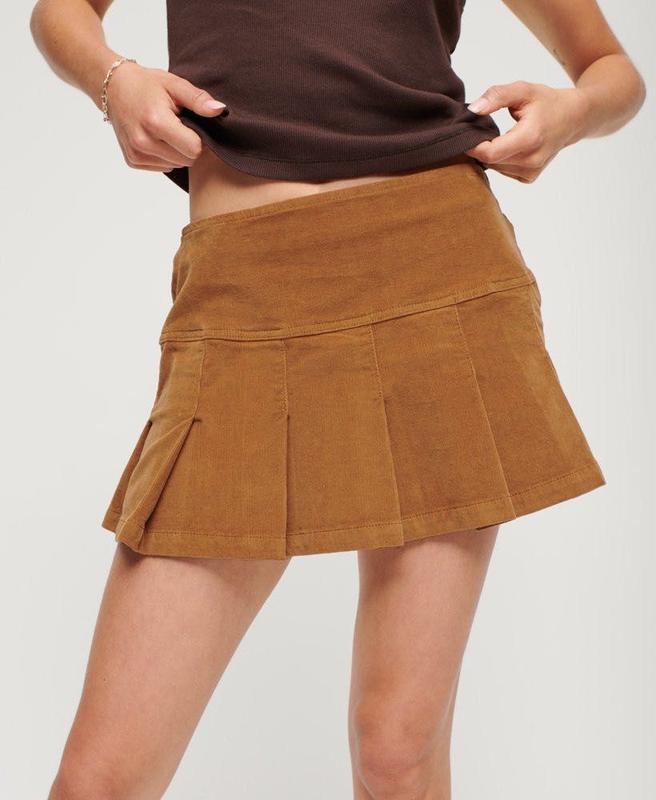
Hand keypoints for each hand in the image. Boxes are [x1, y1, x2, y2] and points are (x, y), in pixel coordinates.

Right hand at [104, 61, 227, 172]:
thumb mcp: (174, 85)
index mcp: (156, 122)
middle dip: (189, 145)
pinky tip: (157, 138)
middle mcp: (143, 142)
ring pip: (176, 165)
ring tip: (166, 130)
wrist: (113, 87)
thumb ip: (198, 99)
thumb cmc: (146, 84)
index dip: (199, 138)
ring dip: (177, 152)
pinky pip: (163, 167)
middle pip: (187, 160)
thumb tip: (220, 110)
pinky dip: (165, 156)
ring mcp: (136, 153)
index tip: (192, 124)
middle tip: (179, 125)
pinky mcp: (132, 161)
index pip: (194, 149)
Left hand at [464, 81, 588, 182]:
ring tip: (500, 136)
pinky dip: (500, 160)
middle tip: (482, 130)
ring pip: (494, 168)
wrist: (573, 118)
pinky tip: (509, 147)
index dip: (473, 145)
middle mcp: (531, 160)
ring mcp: (531, 172)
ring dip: (491, 154)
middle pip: (490, 161)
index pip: (489, 153)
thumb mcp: (523, 90)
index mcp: (530, 138)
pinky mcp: (529, 177)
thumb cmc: (547, 102)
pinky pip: (503, 171)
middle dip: (480, 147)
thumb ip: (496, 96)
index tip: (467, 134)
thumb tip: (472, 110)